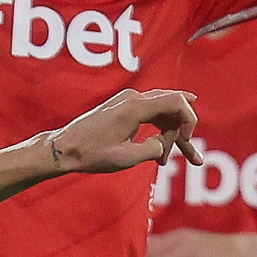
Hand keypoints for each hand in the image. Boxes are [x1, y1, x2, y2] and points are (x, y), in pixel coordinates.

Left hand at [41, 89, 200, 174]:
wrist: (63, 148)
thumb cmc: (90, 154)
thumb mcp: (126, 158)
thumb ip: (153, 148)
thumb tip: (164, 143)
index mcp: (135, 106)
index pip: (177, 101)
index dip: (189, 120)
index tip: (186, 140)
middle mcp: (133, 98)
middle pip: (172, 106)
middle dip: (183, 132)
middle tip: (193, 159)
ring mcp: (128, 100)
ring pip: (163, 112)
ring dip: (171, 134)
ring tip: (177, 159)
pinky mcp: (123, 108)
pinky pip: (151, 114)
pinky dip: (159, 130)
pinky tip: (168, 142)